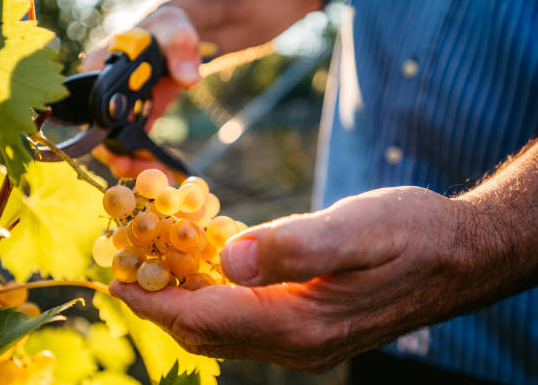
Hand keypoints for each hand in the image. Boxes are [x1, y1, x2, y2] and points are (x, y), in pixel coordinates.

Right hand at [83, 6, 201, 177]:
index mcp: (99, 67)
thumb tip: (188, 78)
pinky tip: (164, 173)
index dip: (100, 132)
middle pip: (98, 133)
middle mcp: (101, 91)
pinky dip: (145, 160)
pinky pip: (133, 145)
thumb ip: (181, 49)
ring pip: (114, 145)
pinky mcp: (133, 120)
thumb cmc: (169, 29)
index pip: (88, 105)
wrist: (178, 41)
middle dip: (118, 157)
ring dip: (133, 165)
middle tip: (143, 174)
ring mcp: (116, 109)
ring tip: (158, 179)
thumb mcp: (176, 31)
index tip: (120, 150)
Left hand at [110, 186, 488, 371]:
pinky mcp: (309, 324)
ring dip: (182, 300)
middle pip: (205, 330)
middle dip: (159, 302)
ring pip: (221, 328)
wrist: (457, 255)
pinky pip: (245, 319)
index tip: (116, 281)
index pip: (206, 317)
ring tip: (153, 267)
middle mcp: (296, 342)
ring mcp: (302, 338)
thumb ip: (295, 247)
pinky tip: (205, 265)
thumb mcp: (357, 230)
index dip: (155, 300)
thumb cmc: (412, 235)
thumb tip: (230, 257)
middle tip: (125, 268)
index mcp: (301, 323)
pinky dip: (214, 297)